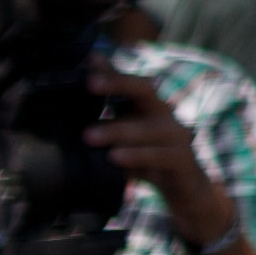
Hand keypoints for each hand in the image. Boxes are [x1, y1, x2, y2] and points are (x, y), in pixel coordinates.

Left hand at [84, 59, 233, 230]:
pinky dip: (137, 155)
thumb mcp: (124, 145)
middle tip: (90, 85)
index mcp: (149, 109)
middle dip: (119, 84)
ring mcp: (177, 136)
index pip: (130, 83)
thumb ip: (106, 132)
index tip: (90, 61)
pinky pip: (160, 155)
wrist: (187, 193)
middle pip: (147, 90)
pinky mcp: (183, 160)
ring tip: (89, 136)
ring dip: (118, 129)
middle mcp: (165, 116)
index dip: (112, 70)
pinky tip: (116, 158)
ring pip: (149, 127)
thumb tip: (68, 124)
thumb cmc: (151, 165)